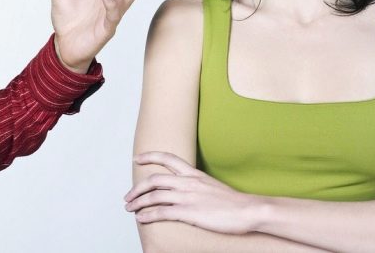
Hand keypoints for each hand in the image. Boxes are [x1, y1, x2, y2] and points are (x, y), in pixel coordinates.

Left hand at [125, 151, 259, 234]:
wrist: (247, 210)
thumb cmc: (232, 202)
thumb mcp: (211, 186)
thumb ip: (196, 185)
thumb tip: (185, 191)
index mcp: (194, 174)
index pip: (168, 159)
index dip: (150, 157)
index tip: (137, 158)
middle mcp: (188, 182)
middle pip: (154, 179)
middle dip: (137, 188)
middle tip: (127, 196)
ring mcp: (188, 197)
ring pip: (155, 196)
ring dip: (139, 202)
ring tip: (130, 209)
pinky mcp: (189, 212)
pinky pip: (163, 212)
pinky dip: (149, 215)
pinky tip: (141, 218)